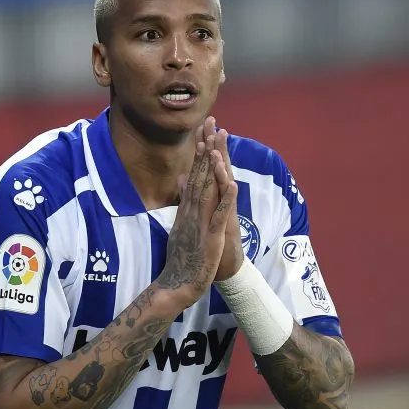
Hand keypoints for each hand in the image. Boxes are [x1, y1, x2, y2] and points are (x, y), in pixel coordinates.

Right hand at [156, 118, 236, 306]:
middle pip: (199, 174)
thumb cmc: (181, 259)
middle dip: (204, 148)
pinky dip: (225, 199)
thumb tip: (181, 182)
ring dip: (212, 167)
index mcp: (187, 209)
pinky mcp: (210, 236)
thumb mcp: (180, 225)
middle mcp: (192, 211)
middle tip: (209, 123)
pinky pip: (219, 215)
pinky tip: (230, 183)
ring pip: (207, 189)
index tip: (203, 131)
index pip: (193, 175)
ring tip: (216, 144)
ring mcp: (200, 222)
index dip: (199, 152)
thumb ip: (182, 202)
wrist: (177, 285)